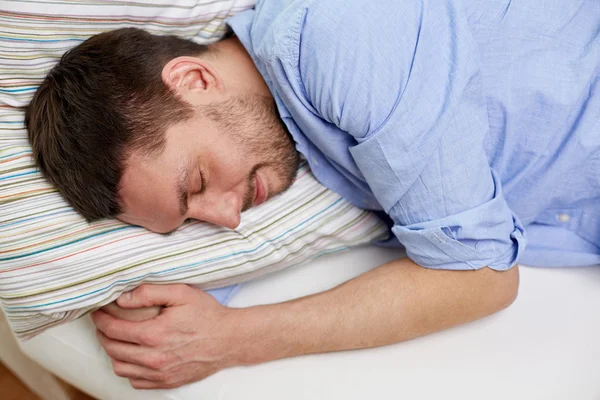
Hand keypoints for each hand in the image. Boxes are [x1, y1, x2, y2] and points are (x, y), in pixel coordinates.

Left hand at [92, 284, 242, 388]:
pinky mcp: (166, 382)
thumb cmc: (207, 316)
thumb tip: (123, 298)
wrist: (229, 340)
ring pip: (120, 368)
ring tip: (115, 339)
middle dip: (102, 334)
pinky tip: (132, 356)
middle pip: (112, 349)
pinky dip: (128, 369)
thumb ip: (150, 292)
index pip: (113, 329)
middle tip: (103, 323)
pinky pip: (135, 381)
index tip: (98, 311)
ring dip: (113, 352)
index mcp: (154, 335)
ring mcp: (159, 373)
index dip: (100, 319)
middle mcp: (153, 358)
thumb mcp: (182, 294)